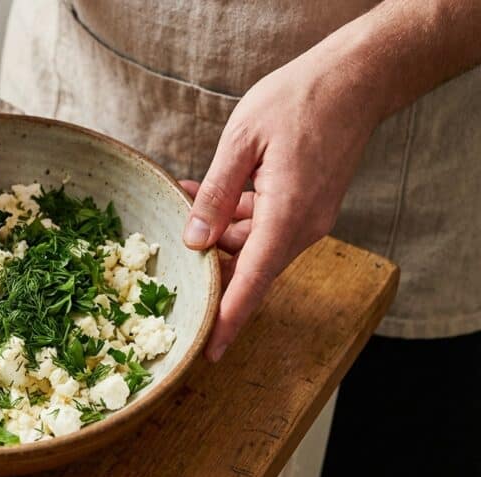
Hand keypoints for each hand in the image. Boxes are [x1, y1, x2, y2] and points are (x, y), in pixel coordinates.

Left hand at [181, 51, 380, 361]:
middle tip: (168, 252)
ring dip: (217, 231)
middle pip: (247, 265)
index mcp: (287, 215)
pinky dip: (236, 215)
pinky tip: (206, 192)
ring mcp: (309, 217)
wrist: (356, 77)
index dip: (228, 319)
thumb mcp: (241, 141)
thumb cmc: (297, 100)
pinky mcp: (308, 205)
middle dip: (207, 261)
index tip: (209, 351)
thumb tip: (194, 241)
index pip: (252, 282)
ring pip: (253, 244)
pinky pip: (265, 224)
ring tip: (183, 198)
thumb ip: (215, 194)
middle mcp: (303, 226)